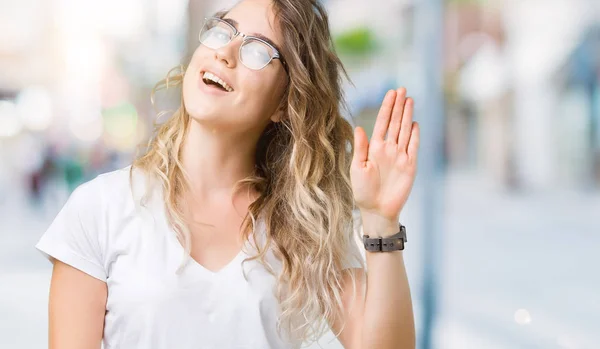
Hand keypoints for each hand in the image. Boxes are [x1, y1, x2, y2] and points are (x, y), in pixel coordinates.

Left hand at [351, 88, 419, 223]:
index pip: (383, 122)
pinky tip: (415, 123)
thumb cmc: (363, 191)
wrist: (377, 210)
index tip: (391, 93)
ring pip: (405, 131)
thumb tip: (359, 127)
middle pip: (395, 122)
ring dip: (407, 115)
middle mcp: (388, 149)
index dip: (387, 107)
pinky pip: (413, 146)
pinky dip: (414, 135)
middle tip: (402, 89)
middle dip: (398, 106)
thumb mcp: (357, 168)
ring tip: (409, 99)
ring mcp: (400, 156)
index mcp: (374, 148)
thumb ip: (360, 148)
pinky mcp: (410, 165)